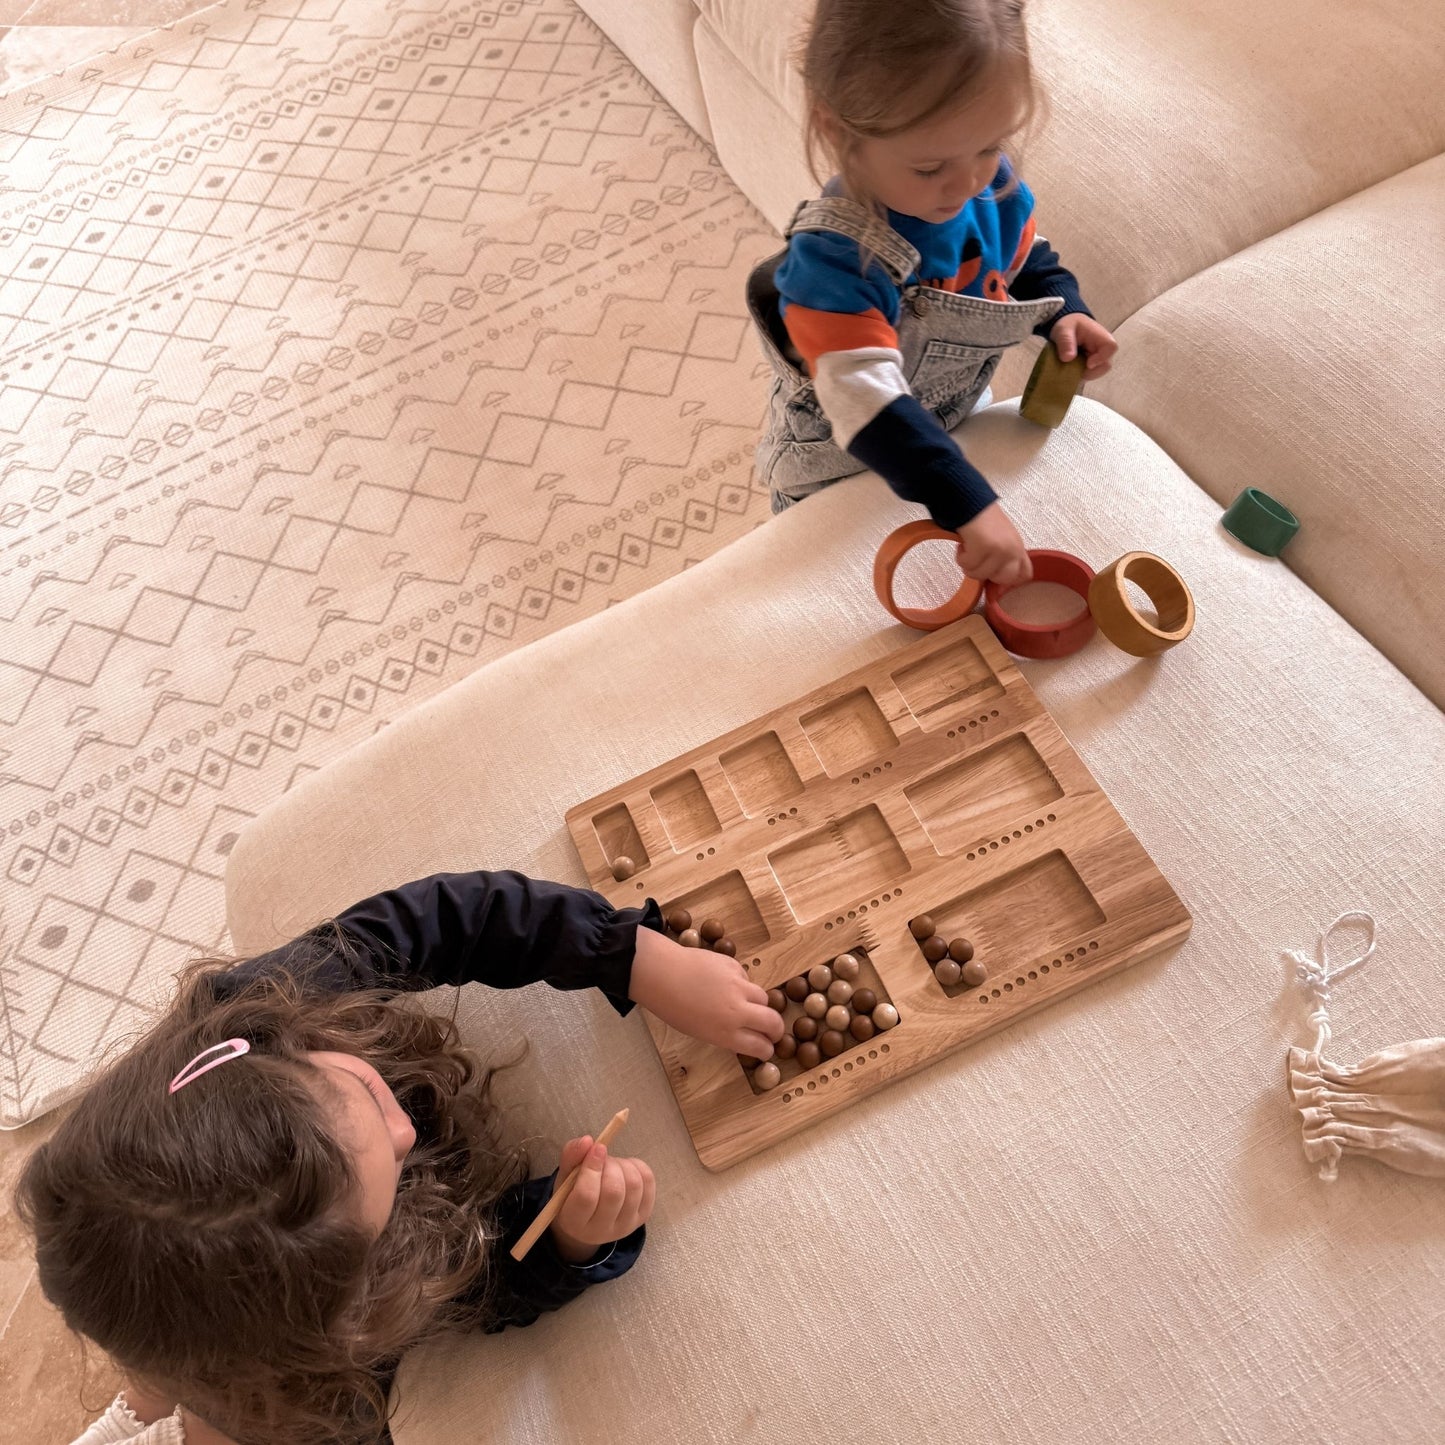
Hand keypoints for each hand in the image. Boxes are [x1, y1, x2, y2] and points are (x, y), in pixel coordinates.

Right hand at [549, 1136, 656, 1261]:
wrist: (591, 1217)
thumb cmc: (573, 1194)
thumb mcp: (565, 1177)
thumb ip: (571, 1156)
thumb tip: (588, 1141)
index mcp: (574, 1222)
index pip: (586, 1196)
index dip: (592, 1167)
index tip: (596, 1147)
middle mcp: (601, 1230)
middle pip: (614, 1192)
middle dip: (610, 1165)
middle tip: (602, 1157)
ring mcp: (626, 1225)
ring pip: (633, 1185)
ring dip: (623, 1165)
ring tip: (611, 1165)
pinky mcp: (643, 1216)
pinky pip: (648, 1182)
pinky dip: (637, 1166)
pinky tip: (624, 1168)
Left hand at [629, 925, 784, 1057]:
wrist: (661, 974)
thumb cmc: (673, 1007)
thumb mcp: (699, 1031)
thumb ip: (724, 1034)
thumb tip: (742, 1034)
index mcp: (726, 1033)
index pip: (760, 1046)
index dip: (766, 1049)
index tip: (767, 1049)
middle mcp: (737, 1011)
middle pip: (772, 1022)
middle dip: (776, 1030)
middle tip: (773, 1031)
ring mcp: (738, 986)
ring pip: (764, 998)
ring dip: (761, 1005)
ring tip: (750, 1006)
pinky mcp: (734, 966)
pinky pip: (746, 979)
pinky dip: (742, 984)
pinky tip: (727, 984)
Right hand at [954, 501, 1031, 584]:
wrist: (971, 503)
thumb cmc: (983, 520)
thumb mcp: (1003, 540)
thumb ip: (1006, 558)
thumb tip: (996, 577)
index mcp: (1019, 548)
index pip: (1025, 574)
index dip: (1009, 580)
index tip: (994, 574)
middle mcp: (1013, 550)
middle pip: (1001, 579)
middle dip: (985, 574)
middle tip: (978, 560)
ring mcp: (1000, 550)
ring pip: (980, 575)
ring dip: (968, 565)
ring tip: (968, 549)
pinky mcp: (983, 548)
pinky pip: (967, 565)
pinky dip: (960, 557)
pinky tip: (963, 545)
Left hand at [1050, 314, 1117, 375]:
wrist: (1068, 326)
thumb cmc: (1069, 325)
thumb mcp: (1063, 330)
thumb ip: (1066, 341)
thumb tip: (1068, 358)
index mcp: (1100, 335)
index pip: (1111, 347)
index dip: (1102, 358)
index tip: (1088, 364)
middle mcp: (1104, 347)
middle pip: (1106, 365)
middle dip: (1091, 372)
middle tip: (1076, 371)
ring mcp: (1100, 356)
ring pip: (1099, 371)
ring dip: (1085, 374)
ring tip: (1072, 370)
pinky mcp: (1094, 363)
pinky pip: (1091, 373)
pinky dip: (1082, 374)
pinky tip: (1073, 371)